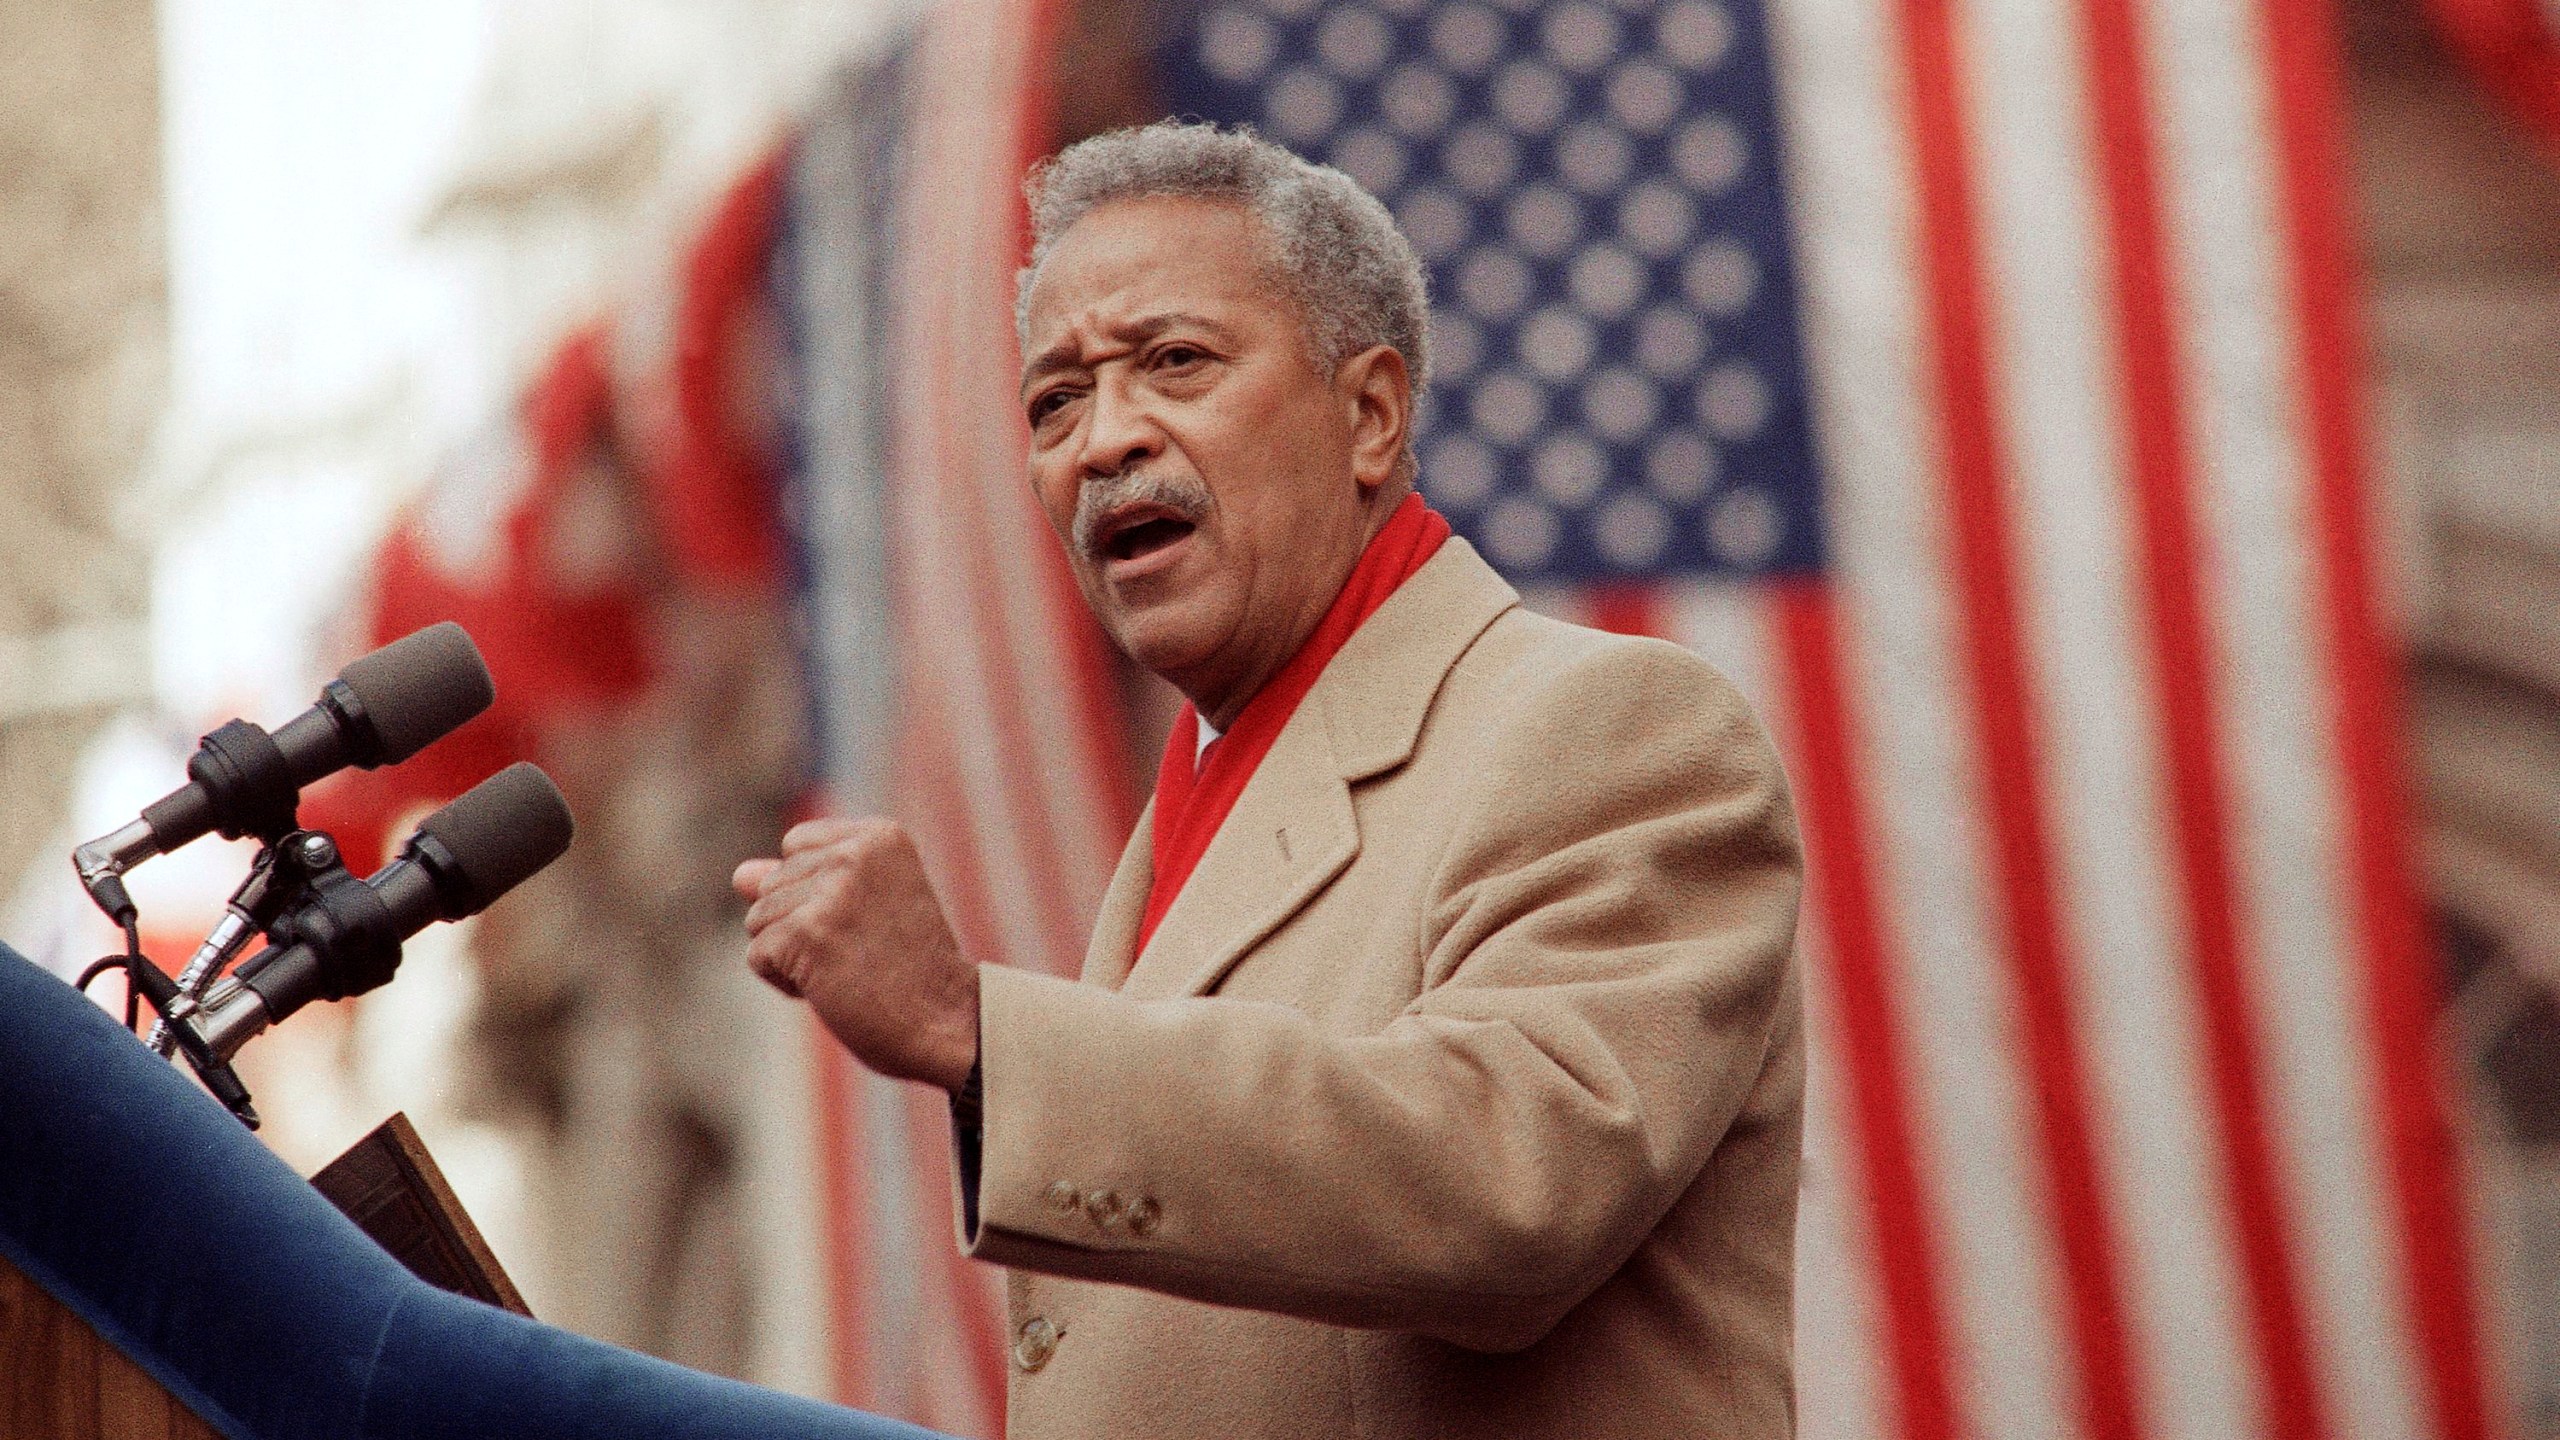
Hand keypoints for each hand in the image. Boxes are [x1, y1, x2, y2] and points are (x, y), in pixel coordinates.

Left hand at [732, 817, 979, 1090]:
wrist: (948, 1023)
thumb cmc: (910, 971)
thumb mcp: (862, 910)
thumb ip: (802, 882)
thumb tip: (739, 874)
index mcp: (879, 836)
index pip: (795, 845)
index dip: (814, 890)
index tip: (864, 921)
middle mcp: (855, 853)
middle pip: (770, 883)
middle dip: (799, 925)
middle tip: (862, 953)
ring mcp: (830, 892)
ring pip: (757, 919)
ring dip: (791, 956)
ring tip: (848, 970)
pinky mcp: (805, 934)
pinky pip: (758, 955)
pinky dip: (785, 983)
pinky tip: (832, 989)